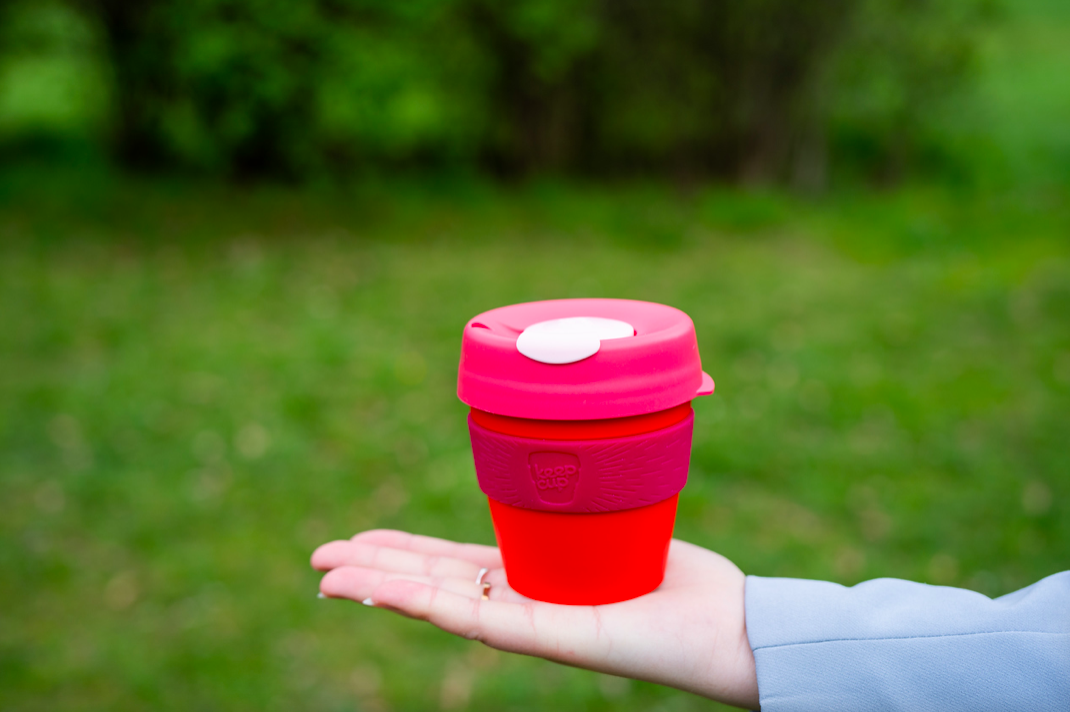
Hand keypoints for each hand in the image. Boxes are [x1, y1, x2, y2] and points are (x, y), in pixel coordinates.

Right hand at [312, 531, 759, 708]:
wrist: (727, 627)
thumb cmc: (680, 578)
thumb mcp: (619, 524)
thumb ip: (586, 499)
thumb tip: (574, 442)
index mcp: (531, 577)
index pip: (451, 566)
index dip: (401, 553)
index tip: (356, 539)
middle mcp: (522, 603)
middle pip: (432, 585)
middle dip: (374, 571)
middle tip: (317, 559)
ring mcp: (533, 626)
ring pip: (442, 604)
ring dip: (382, 589)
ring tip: (328, 577)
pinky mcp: (555, 639)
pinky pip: (481, 620)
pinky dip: (429, 606)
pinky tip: (385, 595)